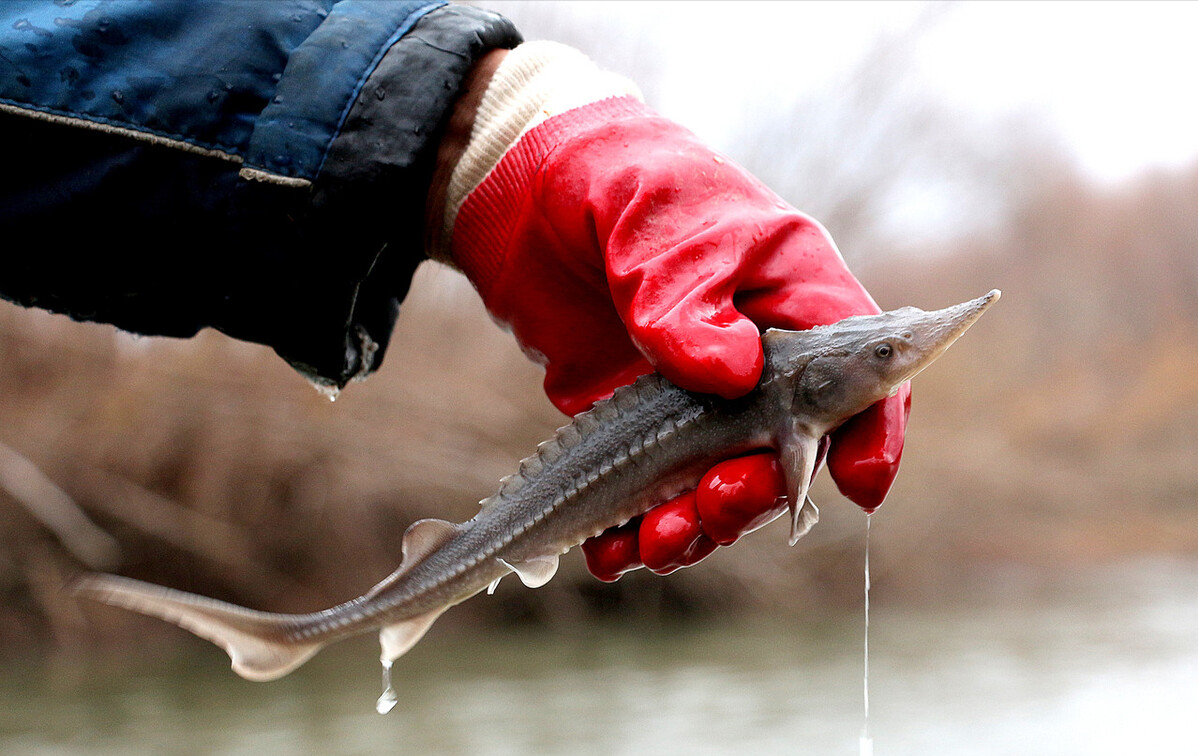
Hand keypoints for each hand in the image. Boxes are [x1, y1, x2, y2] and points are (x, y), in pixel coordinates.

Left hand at [433, 44, 908, 580]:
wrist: (518, 189)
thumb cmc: (614, 178)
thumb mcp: (656, 225)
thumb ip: (689, 298)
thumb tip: (731, 376)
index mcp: (789, 296)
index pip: (861, 373)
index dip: (874, 433)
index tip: (858, 487)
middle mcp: (753, 358)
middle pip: (788, 453)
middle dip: (758, 495)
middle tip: (712, 504)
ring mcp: (693, 397)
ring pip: (720, 486)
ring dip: (697, 528)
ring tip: (650, 544)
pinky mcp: (633, 422)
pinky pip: (651, 491)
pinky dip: (633, 530)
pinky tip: (608, 550)